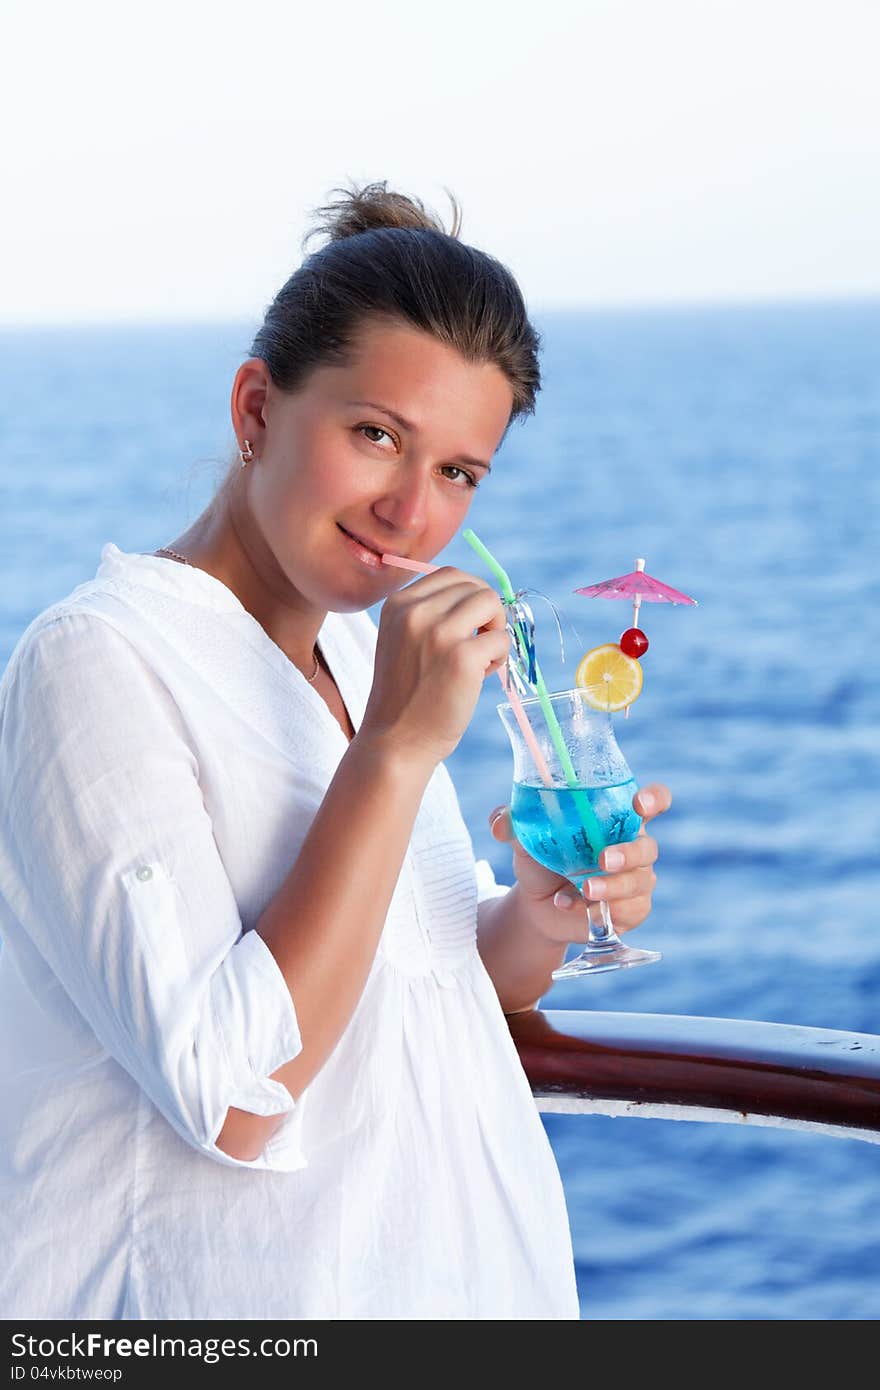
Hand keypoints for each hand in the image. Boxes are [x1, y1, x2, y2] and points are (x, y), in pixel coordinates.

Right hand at [360, 567, 509, 768]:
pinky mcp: (462, 657)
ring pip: (492, 603)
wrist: (395, 742)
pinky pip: (502, 638)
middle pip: (475, 586)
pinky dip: (500, 655)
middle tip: (478, 645)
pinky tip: (482, 675)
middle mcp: (415, 612)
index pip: (451, 575)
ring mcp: (439, 633)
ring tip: (482, 658)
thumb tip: (481, 596)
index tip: (470, 625)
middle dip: (486, 613)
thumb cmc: (405, 696)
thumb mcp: (403, 641)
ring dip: (496, 629)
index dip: (470, 596)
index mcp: (398, 604)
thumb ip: (430, 614)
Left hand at [487, 783, 671, 944]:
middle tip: (602, 860)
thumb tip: (500, 823)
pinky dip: (596, 911)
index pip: (654, 801)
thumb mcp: (525, 839)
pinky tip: (565, 905)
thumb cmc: (541, 859)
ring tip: (584, 891)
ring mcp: (636, 880)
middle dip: (628, 854)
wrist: (536, 905)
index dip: (654, 799)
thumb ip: (514, 823)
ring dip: (612, 887)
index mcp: (617, 819)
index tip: (638, 804)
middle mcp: (633, 847)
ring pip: (639, 882)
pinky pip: (626, 912)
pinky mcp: (631, 911)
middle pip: (647, 847)